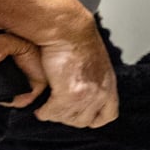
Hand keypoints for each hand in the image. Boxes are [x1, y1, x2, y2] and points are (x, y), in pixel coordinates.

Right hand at [0, 18, 117, 127]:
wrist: (68, 28)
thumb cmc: (77, 40)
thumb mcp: (95, 63)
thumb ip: (93, 80)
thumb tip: (82, 91)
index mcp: (109, 84)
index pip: (108, 115)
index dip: (91, 117)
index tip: (77, 112)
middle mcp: (101, 92)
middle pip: (83, 121)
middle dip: (68, 115)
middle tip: (56, 106)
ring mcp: (87, 95)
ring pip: (67, 119)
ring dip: (55, 113)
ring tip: (47, 104)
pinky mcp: (70, 94)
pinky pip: (53, 113)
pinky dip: (44, 111)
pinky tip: (40, 105)